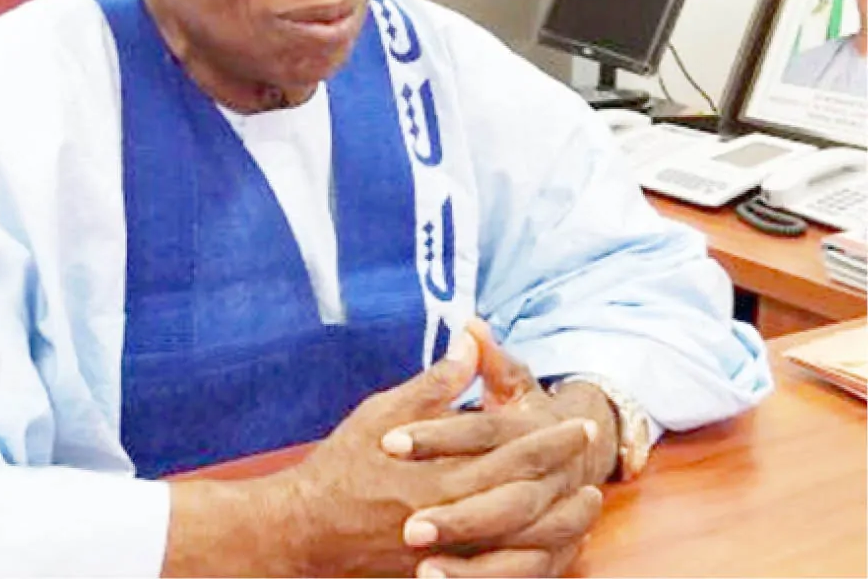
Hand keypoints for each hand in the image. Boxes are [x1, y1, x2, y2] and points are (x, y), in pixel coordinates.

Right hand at [276, 324, 596, 576]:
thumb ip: (433, 384)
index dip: (549, 440)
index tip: (578, 423)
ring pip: (523, 543)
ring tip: (588, 499)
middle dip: (563, 473)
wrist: (307, 529)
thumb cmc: (342, 466)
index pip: (512, 458)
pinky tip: (552, 537)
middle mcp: (452, 521)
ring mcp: (451, 554)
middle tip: (592, 452)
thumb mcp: (382, 414)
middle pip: (527, 500)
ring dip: (561, 520)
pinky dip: (534, 554)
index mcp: (440, 479)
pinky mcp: (445, 574)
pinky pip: (503, 569)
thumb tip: (468, 343)